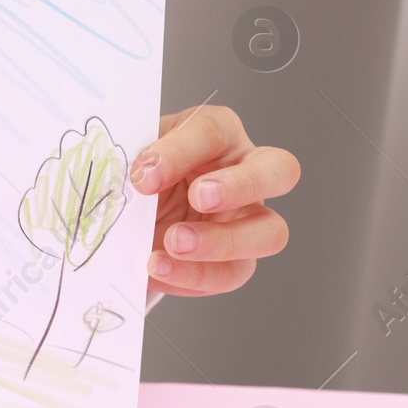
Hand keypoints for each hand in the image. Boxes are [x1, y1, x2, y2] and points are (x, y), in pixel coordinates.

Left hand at [132, 105, 297, 297]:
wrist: (127, 217)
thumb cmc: (138, 177)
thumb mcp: (131, 160)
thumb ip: (135, 164)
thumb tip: (134, 179)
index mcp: (217, 135)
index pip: (212, 131)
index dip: (180, 152)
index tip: (144, 176)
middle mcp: (246, 172)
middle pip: (279, 171)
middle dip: (239, 186)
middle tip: (198, 198)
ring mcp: (249, 219)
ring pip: (269, 233)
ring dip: (221, 242)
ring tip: (172, 244)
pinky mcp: (237, 261)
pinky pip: (230, 273)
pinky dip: (192, 275)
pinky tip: (157, 269)